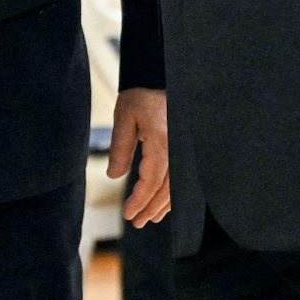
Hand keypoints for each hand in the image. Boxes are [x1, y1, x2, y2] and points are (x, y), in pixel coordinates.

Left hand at [112, 88, 171, 226]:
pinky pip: (182, 177)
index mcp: (162, 140)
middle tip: (136, 222)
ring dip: (163, 204)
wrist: (158, 78)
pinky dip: (173, 193)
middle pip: (168, 188)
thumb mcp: (124, 117)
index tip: (127, 213)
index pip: (153, 180)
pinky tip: (164, 203)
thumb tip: (115, 176)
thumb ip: (120, 148)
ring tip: (149, 217)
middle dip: (152, 208)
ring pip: (178, 186)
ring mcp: (184, 149)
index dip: (140, 200)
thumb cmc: (140, 95)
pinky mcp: (184, 148)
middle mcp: (178, 147)